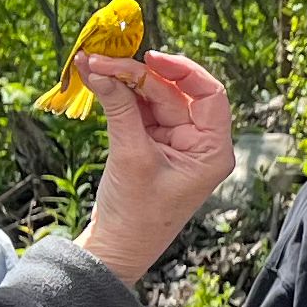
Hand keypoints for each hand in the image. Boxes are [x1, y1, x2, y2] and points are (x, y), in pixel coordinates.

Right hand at [72, 49, 239, 285]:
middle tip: (104, 60)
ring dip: (126, 82)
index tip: (150, 57)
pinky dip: (121, 97)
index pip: (210, 95)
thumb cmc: (135, 214)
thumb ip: (119, 108)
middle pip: (175, 93)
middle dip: (139, 75)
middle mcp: (198, 144)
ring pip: (154, 99)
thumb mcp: (130, 156)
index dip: (183, 71)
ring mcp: (174, 143)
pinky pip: (140, 111)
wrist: (116, 249)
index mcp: (212, 151)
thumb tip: (99, 67)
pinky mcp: (151, 144)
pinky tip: (99, 80)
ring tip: (95, 65)